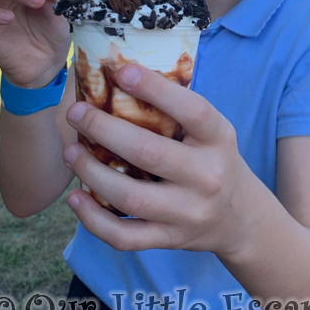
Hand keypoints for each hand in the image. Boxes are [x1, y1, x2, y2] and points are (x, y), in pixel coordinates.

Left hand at [64, 64, 254, 258]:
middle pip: (149, 153)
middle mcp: (207, 176)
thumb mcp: (211, 131)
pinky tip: (75, 199)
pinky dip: (94, 220)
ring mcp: (188, 212)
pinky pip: (125, 236)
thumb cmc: (214, 159)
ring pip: (130, 197)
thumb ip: (177, 110)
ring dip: (92, 174)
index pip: (192, 110)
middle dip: (105, 130)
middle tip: (76, 114)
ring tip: (70, 153)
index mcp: (218, 139)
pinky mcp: (170, 239)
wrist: (239, 216)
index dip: (156, 89)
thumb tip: (122, 76)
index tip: (122, 71)